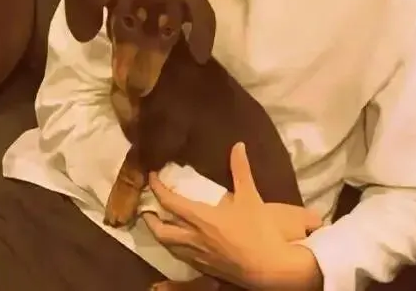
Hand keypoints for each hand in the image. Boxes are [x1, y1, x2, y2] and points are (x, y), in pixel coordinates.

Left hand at [142, 142, 322, 289]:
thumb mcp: (250, 195)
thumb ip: (241, 169)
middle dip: (150, 218)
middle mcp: (192, 238)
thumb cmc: (257, 230)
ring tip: (160, 224)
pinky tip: (181, 243)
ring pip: (168, 246)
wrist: (267, 268)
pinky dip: (174, 247)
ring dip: (160, 234)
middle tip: (147, 208)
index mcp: (200, 217)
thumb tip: (238, 145)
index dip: (157, 188)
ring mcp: (197, 256)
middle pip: (161, 230)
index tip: (151, 176)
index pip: (170, 202)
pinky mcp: (204, 269)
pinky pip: (180, 257)